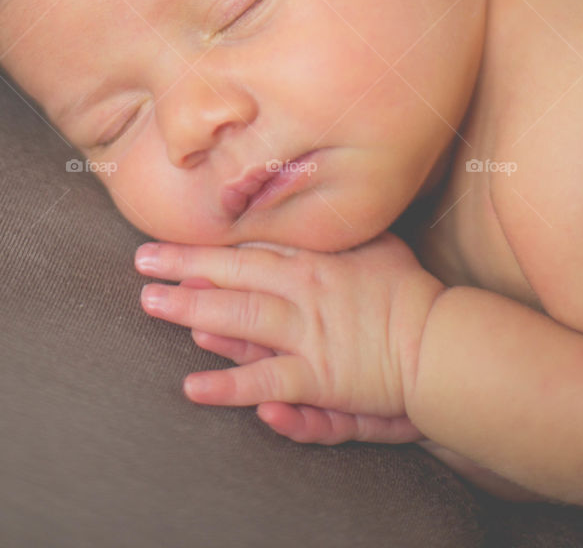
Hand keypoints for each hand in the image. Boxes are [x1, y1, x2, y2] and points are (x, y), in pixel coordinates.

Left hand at [134, 231, 445, 425]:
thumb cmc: (410, 292)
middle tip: (141, 262)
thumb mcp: (376, 242)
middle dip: (183, 266)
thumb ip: (339, 224)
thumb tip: (316, 196)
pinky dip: (228, 385)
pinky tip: (192, 385)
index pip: (251, 245)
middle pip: (233, 274)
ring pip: (237, 317)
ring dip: (190, 309)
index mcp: (315, 258)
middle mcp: (303, 289)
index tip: (172, 236)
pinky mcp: (318, 377)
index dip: (209, 241)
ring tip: (149, 304)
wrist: (441, 341)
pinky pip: (264, 381)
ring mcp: (308, 333)